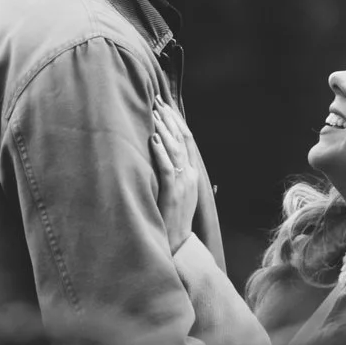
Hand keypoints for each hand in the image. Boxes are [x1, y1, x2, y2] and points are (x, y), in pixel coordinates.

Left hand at [151, 101, 198, 247]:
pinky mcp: (172, 193)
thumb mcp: (181, 194)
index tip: (166, 105)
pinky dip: (160, 152)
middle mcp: (190, 176)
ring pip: (176, 150)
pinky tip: (152, 139)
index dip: (178, 121)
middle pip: (182, 140)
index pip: (188, 140)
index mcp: (193, 174)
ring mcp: (183, 184)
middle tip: (158, 101)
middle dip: (170, 119)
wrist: (178, 243)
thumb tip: (175, 158)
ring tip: (155, 114)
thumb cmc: (174, 218)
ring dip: (165, 130)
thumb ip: (179, 175)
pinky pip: (167, 168)